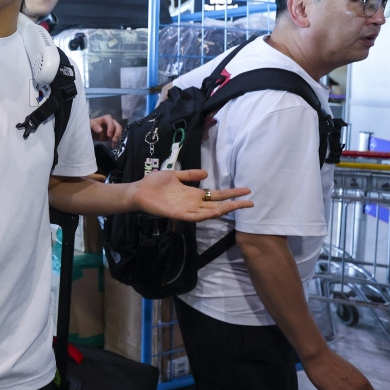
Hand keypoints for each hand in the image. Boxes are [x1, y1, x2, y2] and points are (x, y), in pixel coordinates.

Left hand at [89, 115, 122, 144]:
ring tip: (113, 144)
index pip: (111, 122)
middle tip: (114, 140)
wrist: (90, 132)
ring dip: (117, 138)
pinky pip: (117, 138)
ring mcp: (113, 129)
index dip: (111, 128)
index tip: (109, 135)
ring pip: (119, 132)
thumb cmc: (90, 126)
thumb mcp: (90, 125)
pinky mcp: (113, 135)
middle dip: (117, 134)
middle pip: (118, 127)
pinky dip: (116, 142)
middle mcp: (112, 123)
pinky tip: (113, 146)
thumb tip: (100, 130)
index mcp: (106, 118)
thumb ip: (95, 126)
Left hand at [130, 168, 251, 220]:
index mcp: (193, 194)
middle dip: (234, 204)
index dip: (231, 194)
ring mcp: (187, 210)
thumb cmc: (154, 184)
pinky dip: (205, 215)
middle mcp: (193, 203)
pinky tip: (215, 212)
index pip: (217, 195)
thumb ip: (190, 175)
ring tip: (237, 207)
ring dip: (223, 210)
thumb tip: (206, 173)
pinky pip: (194, 217)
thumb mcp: (175, 175)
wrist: (138, 191)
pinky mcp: (178, 214)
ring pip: (209, 212)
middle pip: (218, 205)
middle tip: (251, 202)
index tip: (246, 191)